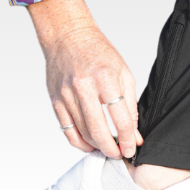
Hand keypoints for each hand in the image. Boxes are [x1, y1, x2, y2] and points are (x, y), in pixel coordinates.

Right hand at [28, 0, 142, 158]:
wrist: (67, 35)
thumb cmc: (97, 51)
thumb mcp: (122, 71)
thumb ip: (130, 104)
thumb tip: (133, 134)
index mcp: (106, 77)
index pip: (120, 119)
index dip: (128, 140)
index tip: (131, 149)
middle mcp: (84, 86)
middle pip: (99, 131)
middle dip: (112, 149)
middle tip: (119, 154)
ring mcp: (67, 94)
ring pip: (83, 134)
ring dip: (97, 147)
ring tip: (106, 148)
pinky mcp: (55, 100)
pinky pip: (67, 130)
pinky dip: (79, 142)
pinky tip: (89, 144)